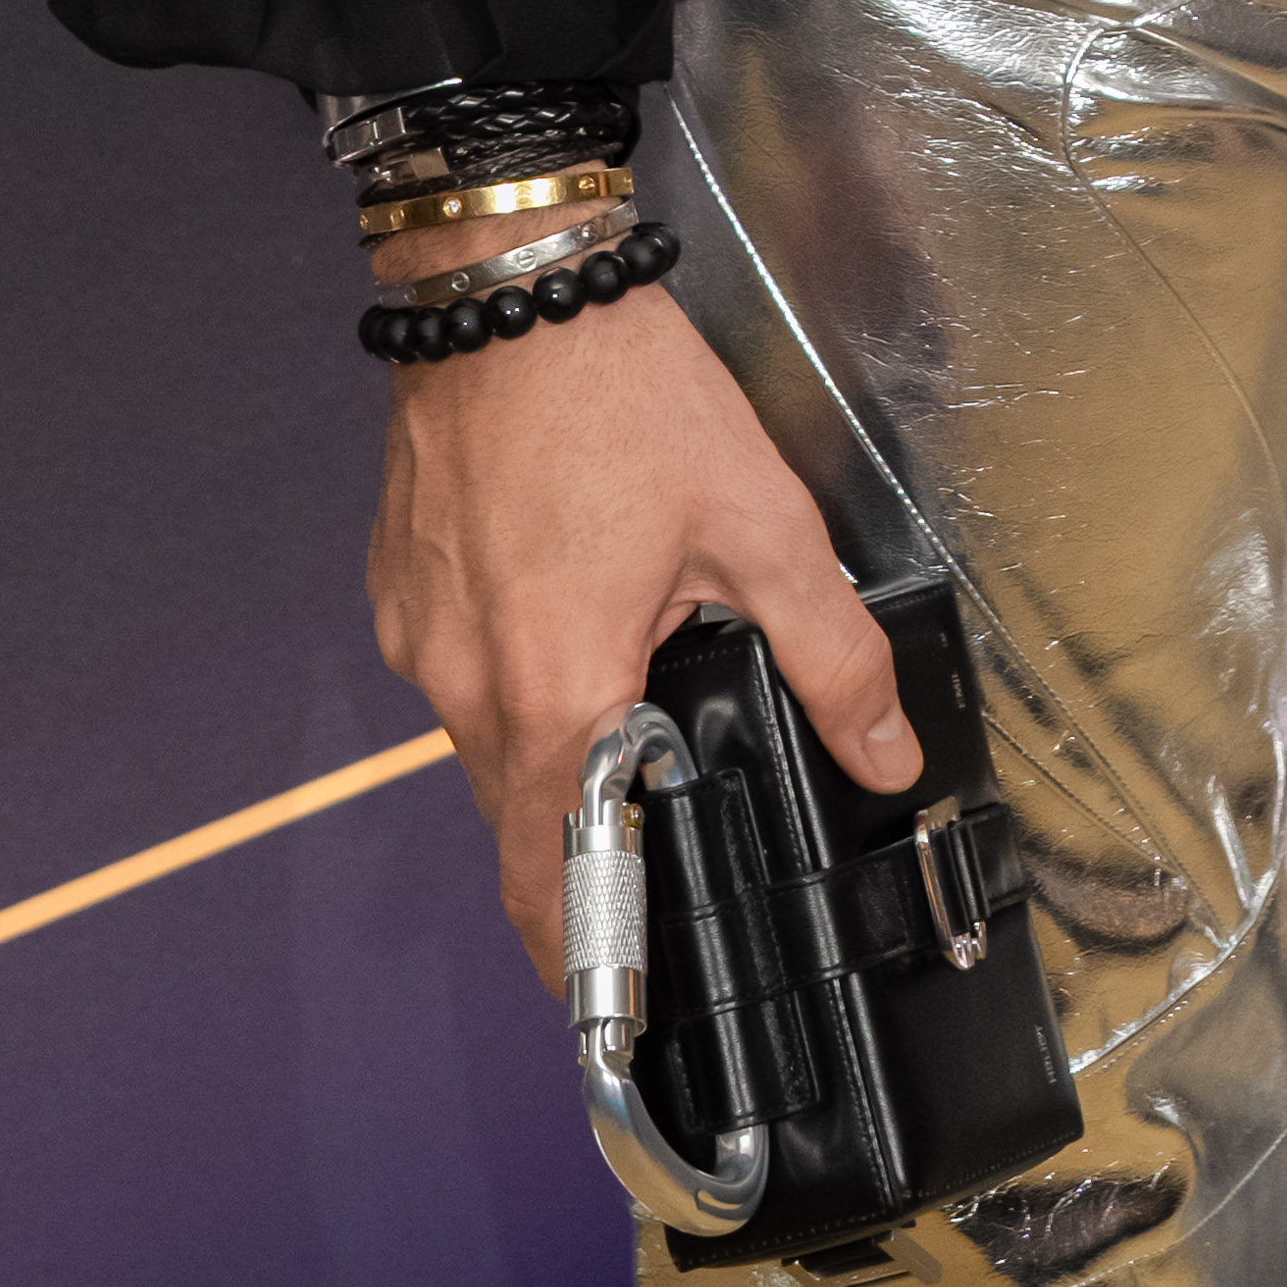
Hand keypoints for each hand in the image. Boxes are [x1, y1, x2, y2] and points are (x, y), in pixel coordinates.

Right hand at [365, 282, 919, 992]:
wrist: (506, 278)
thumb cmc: (622, 391)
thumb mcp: (759, 518)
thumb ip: (828, 652)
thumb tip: (886, 753)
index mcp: (556, 689)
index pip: (551, 880)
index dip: (584, 961)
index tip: (617, 1008)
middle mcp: (466, 681)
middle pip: (518, 815)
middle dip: (580, 841)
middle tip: (649, 835)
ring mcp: (420, 632)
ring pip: (486, 738)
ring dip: (549, 740)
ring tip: (625, 694)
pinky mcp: (400, 580)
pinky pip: (455, 665)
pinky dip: (509, 664)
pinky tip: (567, 603)